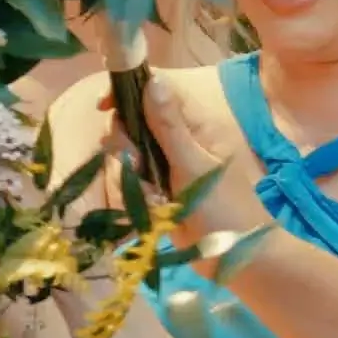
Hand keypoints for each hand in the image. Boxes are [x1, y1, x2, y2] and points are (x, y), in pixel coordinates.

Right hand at [97, 78, 263, 242]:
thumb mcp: (193, 164)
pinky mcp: (157, 188)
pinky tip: (151, 207)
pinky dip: (134, 192)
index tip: (103, 106)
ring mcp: (166, 164)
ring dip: (130, 174)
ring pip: (126, 154)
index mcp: (194, 125)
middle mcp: (178, 140)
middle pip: (131, 125)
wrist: (234, 257)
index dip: (125, 95)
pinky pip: (131, 180)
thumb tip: (152, 80)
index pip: (152, 95)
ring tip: (152, 195)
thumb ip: (168, 126)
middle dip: (126, 145)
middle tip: (139, 167)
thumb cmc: (224, 209)